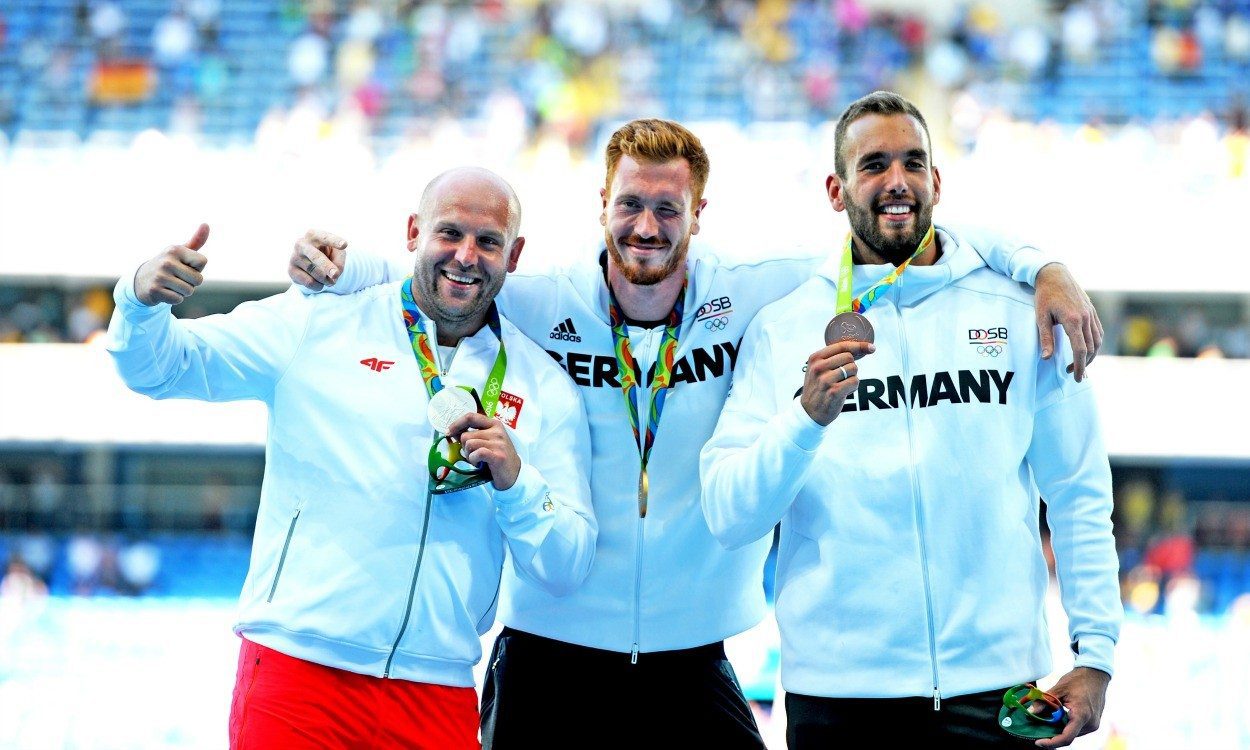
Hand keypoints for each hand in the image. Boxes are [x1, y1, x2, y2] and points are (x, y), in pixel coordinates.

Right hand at [133, 224, 209, 305]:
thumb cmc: (168, 265)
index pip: (203, 261)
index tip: (185, 266)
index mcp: (175, 250)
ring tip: (171, 284)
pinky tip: (164, 291)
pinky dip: (174, 298)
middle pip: (198, 279)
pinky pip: (178, 299)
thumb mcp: (180, 252)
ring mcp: (159, 276)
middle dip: (191, 282)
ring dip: (183, 291)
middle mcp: (167, 261)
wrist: (141, 280)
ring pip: (189, 291)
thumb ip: (196, 241)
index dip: (197, 267)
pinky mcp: (154, 291)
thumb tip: (206, 224)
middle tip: (177, 278)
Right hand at [289, 229, 347, 289]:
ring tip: (330, 280)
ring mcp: (294, 257)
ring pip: (316, 273)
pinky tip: (319, 282)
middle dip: (327, 266)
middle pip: (316, 257)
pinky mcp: (291, 270)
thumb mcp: (336, 253)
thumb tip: (335, 274)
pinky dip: (319, 286)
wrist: (309, 262)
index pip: (325, 237)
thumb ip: (339, 260)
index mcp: (313, 235)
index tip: (345, 245)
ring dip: (327, 280)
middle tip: (336, 274)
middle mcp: (301, 244)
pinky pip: (309, 282)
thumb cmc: (326, 253)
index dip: (335, 241)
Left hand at [447, 412, 521, 490]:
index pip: (471, 417)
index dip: (457, 424)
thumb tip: (453, 432)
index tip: (449, 432)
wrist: (515, 473)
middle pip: (466, 435)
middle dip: (464, 447)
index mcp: (494, 424)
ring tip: (478, 460)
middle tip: (472, 455)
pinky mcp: (497, 456)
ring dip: (469, 455)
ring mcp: (498, 443)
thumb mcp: (488, 441)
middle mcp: (497, 431)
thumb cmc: (498, 457)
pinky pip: (476, 454)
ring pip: (469, 444)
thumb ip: (474, 435)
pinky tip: (480, 464)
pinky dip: (474, 460)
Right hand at [800, 340, 874, 425]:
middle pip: (849, 357)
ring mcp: (826, 380)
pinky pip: (855, 381)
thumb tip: (866, 347)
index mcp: (815, 358)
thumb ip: (835, 357)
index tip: (871, 347)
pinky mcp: (834, 391)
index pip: (841, 346)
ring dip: (852, 377)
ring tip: (841, 384)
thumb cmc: (819, 387)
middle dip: (851, 366)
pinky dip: (853, 386)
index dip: (858, 345)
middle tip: (843, 376)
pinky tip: (844, 391)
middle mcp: (819, 367)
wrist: (809, 411)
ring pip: (853, 369)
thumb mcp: (818, 369)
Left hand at [1034, 667, 1109, 747]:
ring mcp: (1093, 724)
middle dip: (1052, 735)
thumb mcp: (1059, 689)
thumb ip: (1044, 702)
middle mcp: (1090, 724)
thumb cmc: (1078, 679)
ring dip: (1059, 730)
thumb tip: (1030, 711)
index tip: (1038, 742)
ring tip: (1046, 720)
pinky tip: (1056, 717)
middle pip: (1068, 736)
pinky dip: (1066, 726)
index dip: (1051, 743)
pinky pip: (1077, 729)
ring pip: (1072, 733)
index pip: (1066, 737)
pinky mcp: (1093, 722)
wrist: (1096, 674)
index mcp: (1082, 715)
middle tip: (1037, 730)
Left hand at [1035, 263, 1102, 381]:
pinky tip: (1087, 349)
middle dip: (1084, 364)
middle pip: (1091, 348)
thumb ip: (1045, 338)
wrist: (1054, 274)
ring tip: (1080, 364)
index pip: (1080, 350)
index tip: (1075, 377)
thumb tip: (1046, 358)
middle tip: (1074, 375)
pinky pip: (1098, 331)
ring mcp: (1091, 313)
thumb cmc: (1044, 295)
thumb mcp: (1041, 317)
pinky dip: (1095, 343)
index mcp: (1073, 320)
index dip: (1079, 366)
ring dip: (1091, 355)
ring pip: (1098, 340)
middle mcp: (1086, 317)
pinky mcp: (1092, 310)